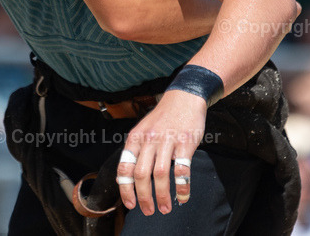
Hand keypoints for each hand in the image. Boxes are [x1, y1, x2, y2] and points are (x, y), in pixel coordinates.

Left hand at [117, 90, 206, 215]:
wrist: (183, 97)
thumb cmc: (162, 117)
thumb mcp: (142, 130)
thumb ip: (135, 151)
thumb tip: (125, 178)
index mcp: (135, 138)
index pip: (124, 168)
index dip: (125, 189)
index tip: (130, 204)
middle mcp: (148, 140)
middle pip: (141, 175)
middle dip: (143, 197)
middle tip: (148, 211)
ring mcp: (167, 141)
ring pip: (160, 174)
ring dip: (161, 195)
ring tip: (165, 208)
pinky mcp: (185, 143)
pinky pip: (182, 169)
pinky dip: (182, 187)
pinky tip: (182, 197)